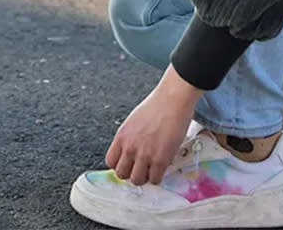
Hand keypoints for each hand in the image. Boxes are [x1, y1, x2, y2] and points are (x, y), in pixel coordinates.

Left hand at [106, 65, 202, 184]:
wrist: (172, 101)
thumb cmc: (157, 107)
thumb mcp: (134, 122)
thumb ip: (130, 138)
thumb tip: (131, 152)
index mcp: (121, 136)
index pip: (110, 161)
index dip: (120, 165)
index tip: (128, 165)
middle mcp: (130, 147)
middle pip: (121, 174)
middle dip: (131, 173)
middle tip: (140, 169)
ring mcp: (144, 154)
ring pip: (137, 180)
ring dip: (144, 177)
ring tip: (151, 170)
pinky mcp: (160, 159)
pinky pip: (154, 180)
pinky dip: (157, 177)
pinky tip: (161, 169)